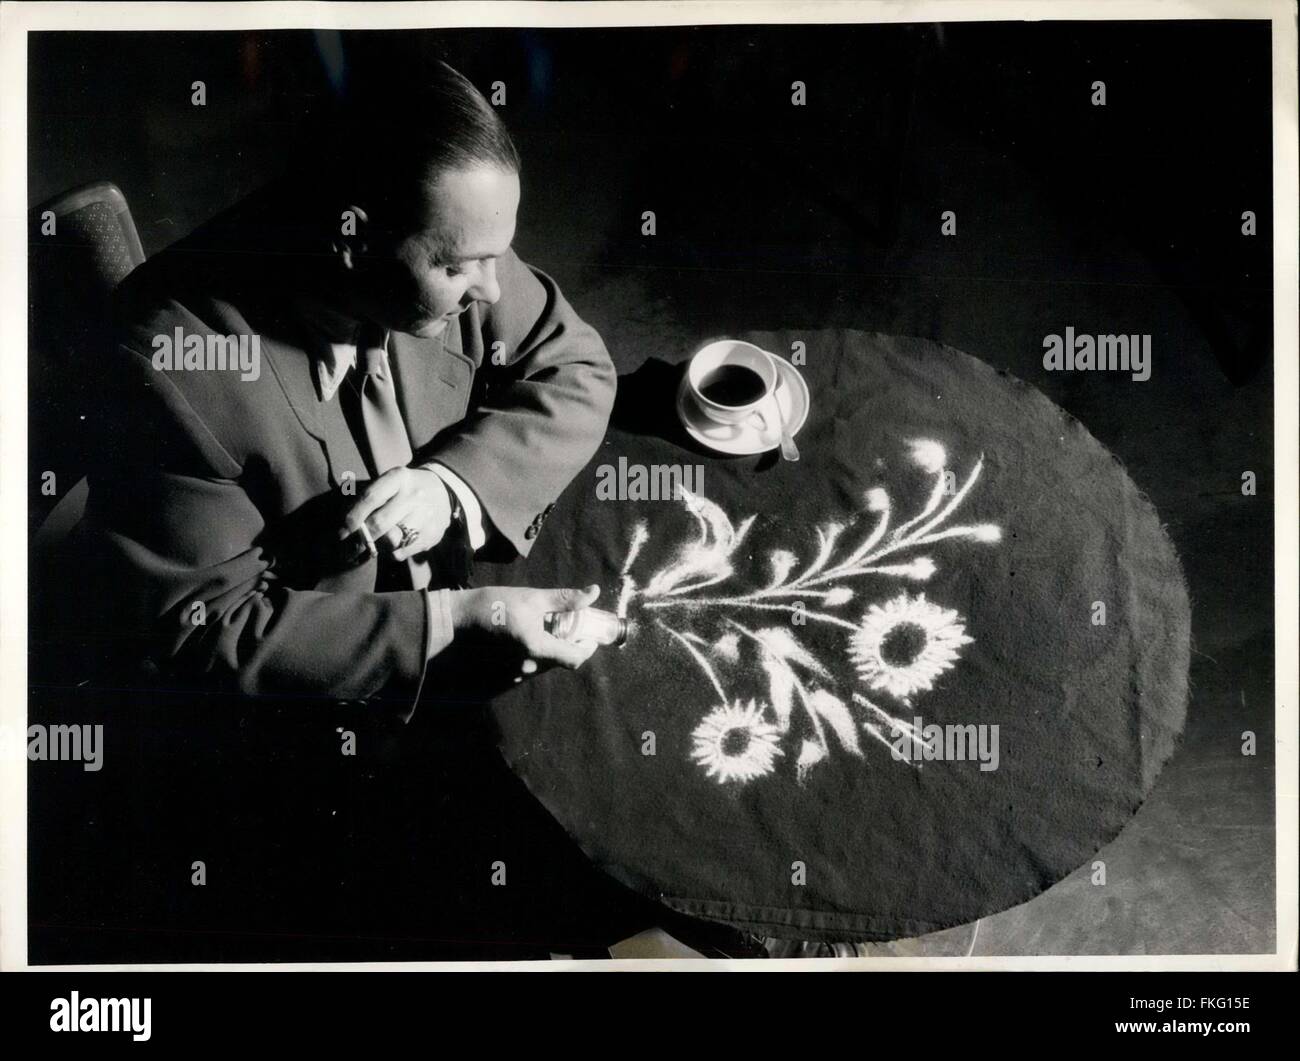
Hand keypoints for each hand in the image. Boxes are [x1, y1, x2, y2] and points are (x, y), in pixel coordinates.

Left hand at [341, 467, 452, 560]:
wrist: (442, 491)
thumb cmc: (404, 489)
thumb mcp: (388, 482)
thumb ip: (366, 499)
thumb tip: (344, 524)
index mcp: (399, 477)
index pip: (370, 498)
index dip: (353, 517)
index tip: (342, 532)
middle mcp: (415, 495)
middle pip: (380, 523)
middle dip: (361, 538)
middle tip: (349, 548)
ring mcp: (426, 515)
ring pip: (391, 540)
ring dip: (378, 546)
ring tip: (374, 544)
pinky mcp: (432, 534)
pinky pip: (403, 552)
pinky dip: (392, 552)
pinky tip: (392, 545)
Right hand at [449, 583, 601, 676]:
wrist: (455, 620)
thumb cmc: (493, 605)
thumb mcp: (531, 597)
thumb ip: (565, 599)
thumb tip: (593, 592)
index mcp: (537, 649)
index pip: (575, 659)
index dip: (587, 648)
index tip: (589, 636)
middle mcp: (528, 668)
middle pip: (559, 662)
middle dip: (567, 645)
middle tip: (565, 626)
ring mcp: (514, 676)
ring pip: (543, 666)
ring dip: (549, 651)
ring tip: (542, 629)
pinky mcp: (502, 678)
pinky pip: (527, 669)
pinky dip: (533, 656)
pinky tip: (523, 639)